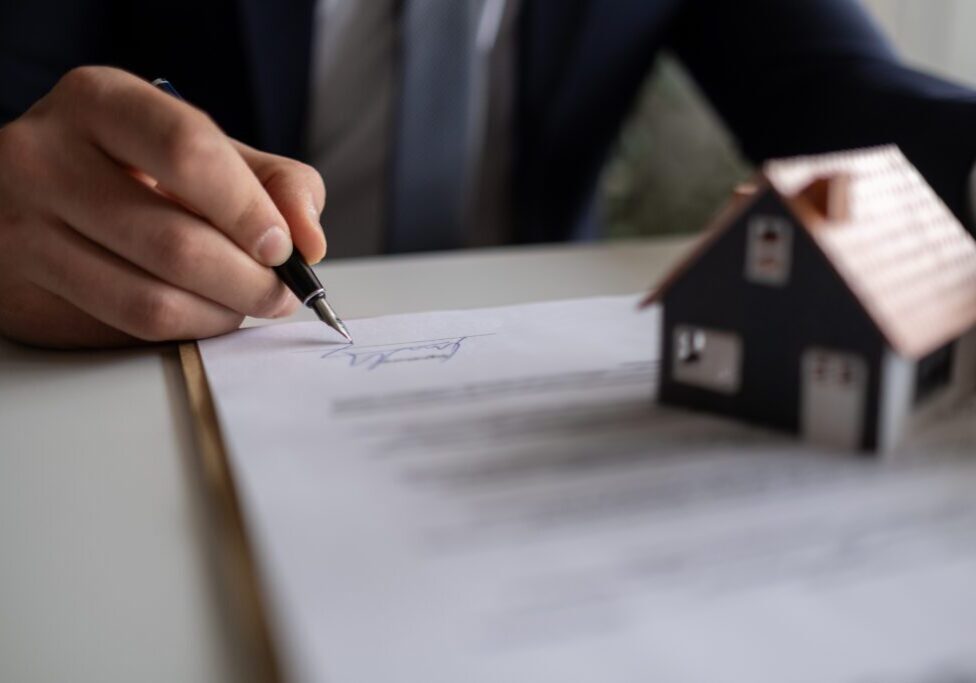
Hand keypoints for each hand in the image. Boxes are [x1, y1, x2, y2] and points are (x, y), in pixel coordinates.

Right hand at [0, 66, 326, 347]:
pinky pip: (128, 328)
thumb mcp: (207, 152)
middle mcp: (46, 158)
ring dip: (224, 312)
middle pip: (175, 241)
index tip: (284, 246)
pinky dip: (188, 329)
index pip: (187, 151)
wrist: (42, 193)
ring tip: (249, 302)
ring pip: (152, 299)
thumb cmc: (140, 169)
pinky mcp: (23, 291)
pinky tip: (205, 311)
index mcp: (100, 102)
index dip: (248, 208)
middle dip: (250, 280)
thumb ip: (275, 183)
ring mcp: (23, 227)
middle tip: (281, 290)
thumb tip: (310, 241)